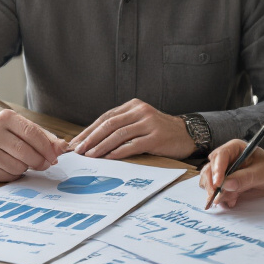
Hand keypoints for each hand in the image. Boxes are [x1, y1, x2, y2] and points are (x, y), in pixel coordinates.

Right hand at [0, 110, 69, 181]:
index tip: (54, 156)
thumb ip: (44, 136)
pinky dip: (15, 174)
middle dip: (40, 161)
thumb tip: (63, 147)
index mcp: (6, 118)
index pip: (32, 133)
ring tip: (24, 161)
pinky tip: (12, 165)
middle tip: (45, 164)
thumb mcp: (23, 126)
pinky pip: (7, 176)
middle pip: (25, 152)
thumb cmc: (5, 131)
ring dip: (26, 167)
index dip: (46, 147)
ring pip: (17, 166)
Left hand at [69, 99, 193, 159]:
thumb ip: (122, 126)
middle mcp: (140, 111)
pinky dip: (118, 152)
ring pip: (118, 134)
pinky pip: (133, 145)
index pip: (105, 117)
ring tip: (90, 156)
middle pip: (109, 124)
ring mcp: (149, 123)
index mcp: (133, 105)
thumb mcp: (140, 122)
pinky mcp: (156, 137)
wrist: (187, 134)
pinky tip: (108, 158)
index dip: (89, 130)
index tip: (76, 142)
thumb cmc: (160, 131)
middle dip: (91, 138)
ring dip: (101, 146)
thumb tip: (93, 140)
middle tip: (78, 150)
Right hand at [197, 139, 263, 208]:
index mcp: (233, 148)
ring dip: (215, 193)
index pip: (219, 156)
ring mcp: (221, 171)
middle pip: (209, 169)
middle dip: (212, 185)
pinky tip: (232, 201)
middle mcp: (224, 158)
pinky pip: (213, 191)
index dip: (217, 170)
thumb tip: (226, 185)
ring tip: (231, 199)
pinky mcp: (221, 183)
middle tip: (218, 198)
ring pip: (207, 181)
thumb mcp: (261, 173)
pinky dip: (220, 198)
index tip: (218, 184)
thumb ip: (244, 178)